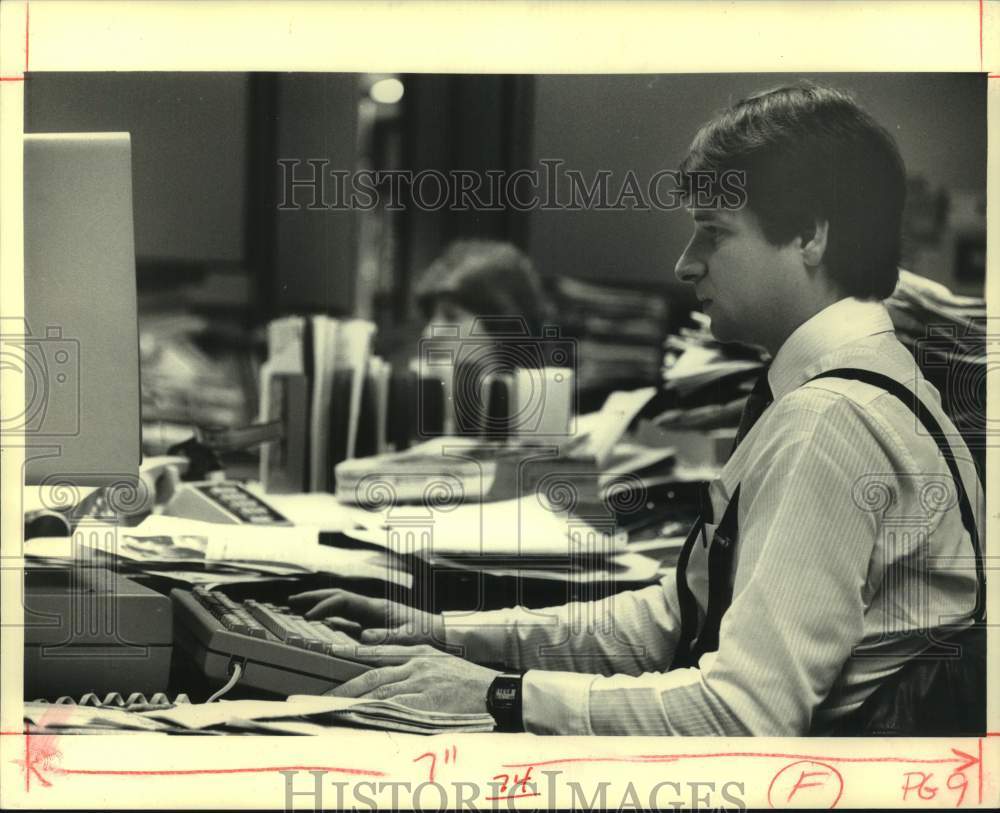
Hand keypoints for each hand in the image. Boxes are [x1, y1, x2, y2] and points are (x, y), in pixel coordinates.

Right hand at [288, 588, 444, 645]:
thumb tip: (363, 636)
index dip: (324, 606)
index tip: (308, 616)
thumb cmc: (427, 634)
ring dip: (320, 607)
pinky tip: (320, 625)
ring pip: (339, 608)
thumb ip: (388, 636)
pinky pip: (347, 621)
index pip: (344, 601)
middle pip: (337, 598)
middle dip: (314, 598)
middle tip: (291, 601)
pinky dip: (331, 620)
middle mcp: (371, 609)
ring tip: (298, 610)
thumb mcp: (410, 636)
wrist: (441, 634)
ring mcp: (371, 617)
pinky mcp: (373, 626)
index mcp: (376, 608)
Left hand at [327, 649, 500, 714]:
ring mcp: (422, 683)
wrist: (497, 693)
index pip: (380, 652)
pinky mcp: (428, 702)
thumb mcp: (441, 664)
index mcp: (420, 652)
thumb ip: (415, 667)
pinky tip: (361, 717)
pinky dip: (376, 713)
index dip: (353, 652)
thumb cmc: (470, 683)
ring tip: (336, 709)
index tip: (331, 651)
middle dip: (346, 686)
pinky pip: (395, 708)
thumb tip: (389, 680)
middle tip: (325, 696)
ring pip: (380, 692)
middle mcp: (417, 665)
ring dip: (355, 702)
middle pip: (373, 675)